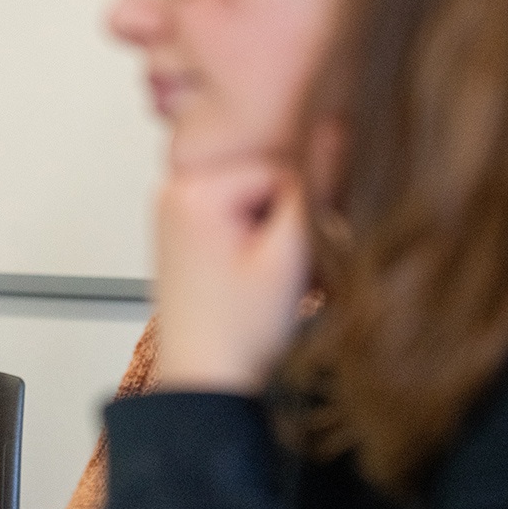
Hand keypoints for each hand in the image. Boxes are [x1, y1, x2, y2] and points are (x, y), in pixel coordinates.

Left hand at [154, 154, 310, 392]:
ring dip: (275, 232)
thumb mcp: (289, 255)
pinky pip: (239, 214)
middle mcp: (173, 189)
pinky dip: (256, 241)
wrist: (205, 383)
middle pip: (267, 180)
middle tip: (277, 274)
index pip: (284, 170)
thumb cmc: (239, 334)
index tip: (291, 259)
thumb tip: (334, 125)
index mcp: (191, 189)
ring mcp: (174, 208)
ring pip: (258, 198)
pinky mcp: (183, 228)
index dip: (304, 215)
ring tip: (262, 279)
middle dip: (286, 221)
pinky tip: (250, 277)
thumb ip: (313, 189)